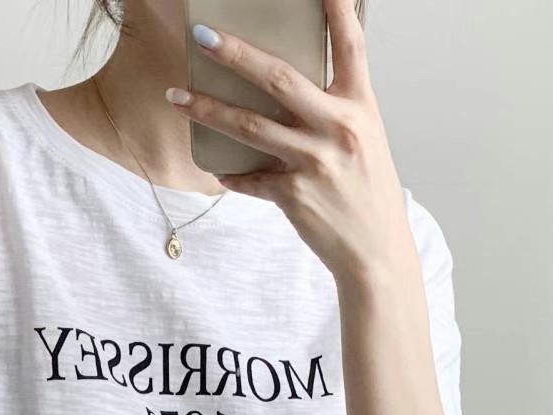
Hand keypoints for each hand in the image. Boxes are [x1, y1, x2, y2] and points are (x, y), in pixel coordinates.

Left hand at [169, 0, 414, 280]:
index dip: (337, 8)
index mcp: (361, 107)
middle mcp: (338, 128)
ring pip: (250, 126)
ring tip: (177, 97)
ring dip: (208, 110)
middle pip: (279, 79)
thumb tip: (293, 86)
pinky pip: (250, 178)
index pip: (350, 45)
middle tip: (202, 36)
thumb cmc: (368, 193)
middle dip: (235, 55)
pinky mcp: (294, 195)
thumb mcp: (365, 140)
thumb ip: (335, 108)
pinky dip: (232, 174)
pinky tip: (218, 170)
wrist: (376, 252)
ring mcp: (314, 162)